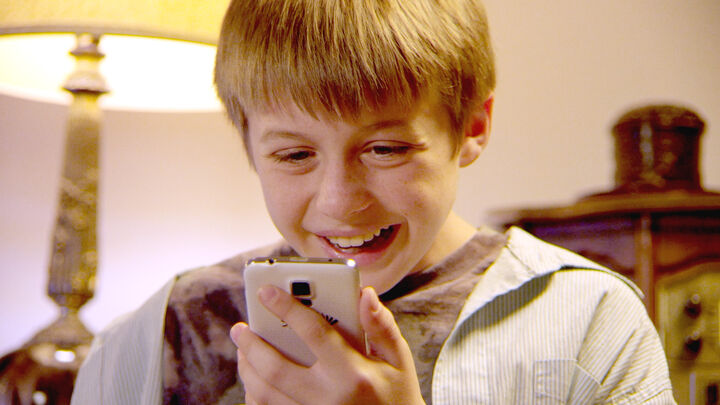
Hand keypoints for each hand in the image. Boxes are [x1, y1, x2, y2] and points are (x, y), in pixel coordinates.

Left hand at [230, 285, 424, 404]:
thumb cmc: (397, 395)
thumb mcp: (399, 361)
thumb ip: (381, 326)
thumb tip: (365, 293)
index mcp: (353, 374)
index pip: (314, 334)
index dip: (287, 308)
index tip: (266, 291)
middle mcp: (328, 399)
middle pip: (276, 369)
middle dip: (252, 345)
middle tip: (240, 327)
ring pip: (265, 394)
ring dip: (248, 369)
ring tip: (243, 349)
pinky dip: (255, 394)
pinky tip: (255, 378)